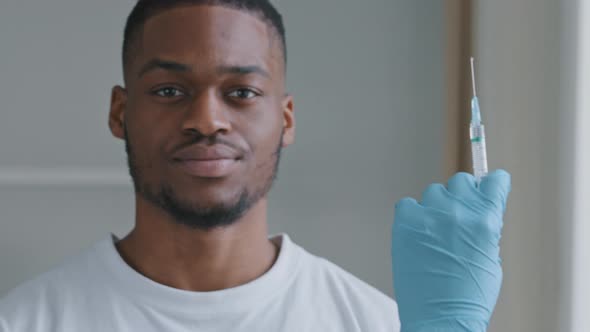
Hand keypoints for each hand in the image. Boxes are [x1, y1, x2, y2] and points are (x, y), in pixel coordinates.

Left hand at [391, 170, 510, 331]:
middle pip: (461, 181)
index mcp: (486, 220)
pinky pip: (407, 204)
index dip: (492, 184)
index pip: (495, 180)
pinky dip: (412, 216)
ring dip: (436, 207)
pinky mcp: (405, 222)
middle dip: (462, 196)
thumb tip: (478, 209)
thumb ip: (485, 228)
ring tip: (434, 235)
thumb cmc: (469, 295)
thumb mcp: (491, 258)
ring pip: (433, 192)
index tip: (488, 185)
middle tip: (457, 217)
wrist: (439, 318)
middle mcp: (458, 212)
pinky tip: (416, 235)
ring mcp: (429, 215)